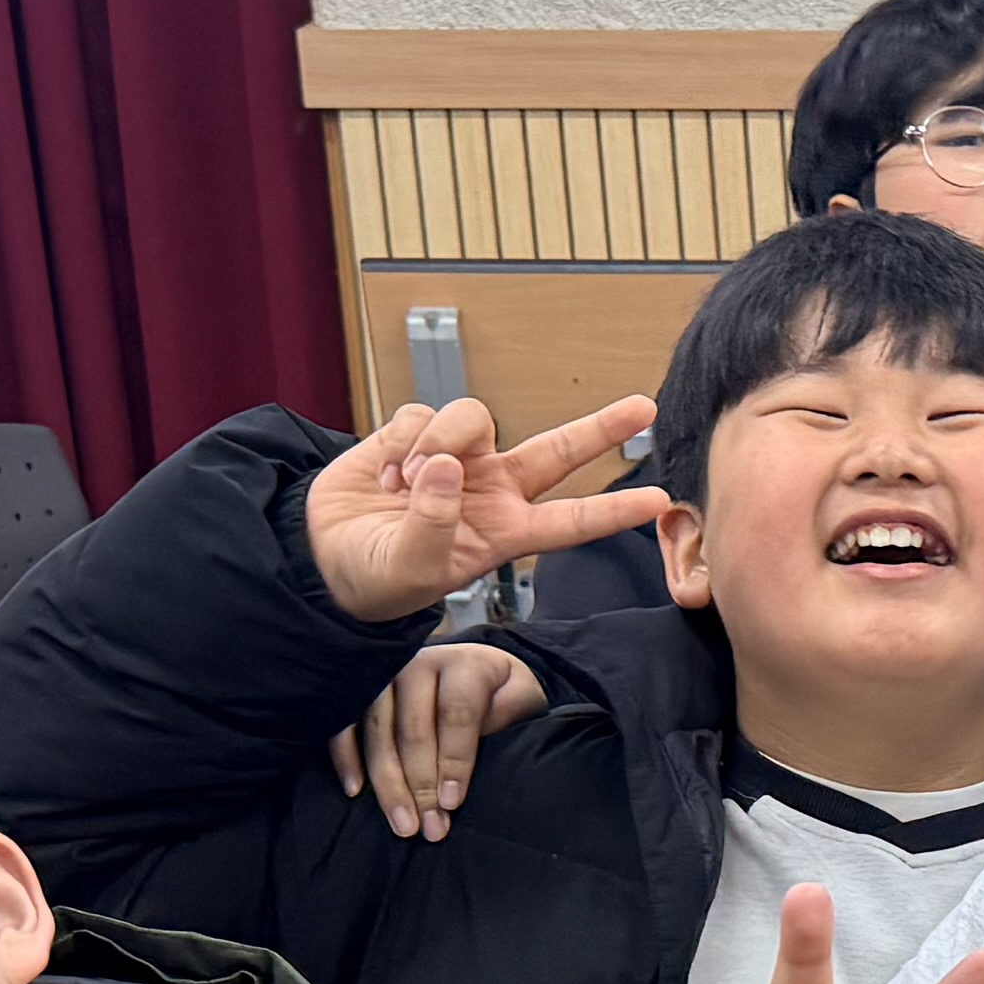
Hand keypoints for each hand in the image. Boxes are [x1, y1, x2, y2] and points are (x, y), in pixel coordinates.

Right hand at [300, 394, 663, 621]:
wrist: (325, 556)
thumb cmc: (376, 576)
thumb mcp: (408, 568)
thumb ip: (431, 522)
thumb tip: (446, 464)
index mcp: (503, 533)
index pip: (569, 521)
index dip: (611, 511)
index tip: (658, 500)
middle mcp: (491, 490)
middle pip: (556, 451)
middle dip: (599, 428)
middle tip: (644, 407)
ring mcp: (458, 459)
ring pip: (474, 418)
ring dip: (438, 441)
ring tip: (406, 481)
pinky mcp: (417, 434)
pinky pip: (423, 413)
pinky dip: (403, 440)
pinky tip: (387, 473)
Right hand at [328, 640, 537, 838]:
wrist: (471, 668)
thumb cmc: (498, 695)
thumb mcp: (519, 701)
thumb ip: (510, 722)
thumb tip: (487, 756)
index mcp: (465, 665)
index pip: (456, 712)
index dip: (455, 760)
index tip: (452, 803)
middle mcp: (420, 664)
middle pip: (414, 729)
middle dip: (421, 785)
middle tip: (428, 829)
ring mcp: (385, 675)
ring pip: (378, 730)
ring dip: (387, 783)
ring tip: (402, 824)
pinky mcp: (358, 689)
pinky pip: (344, 723)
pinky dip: (346, 757)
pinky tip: (355, 791)